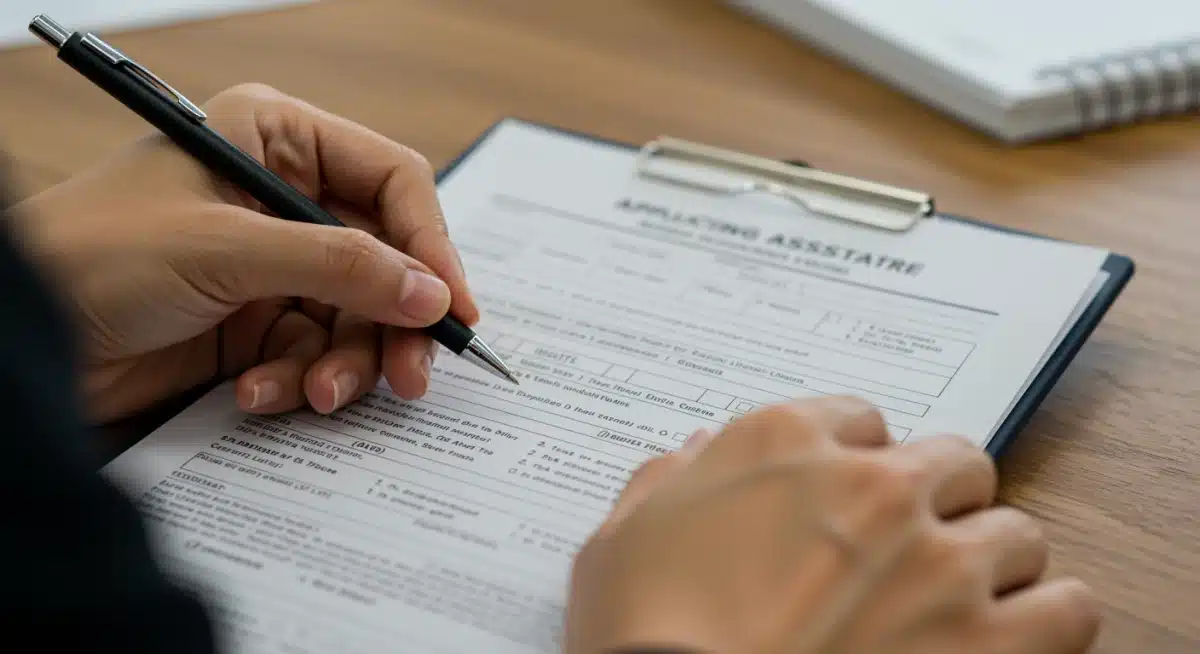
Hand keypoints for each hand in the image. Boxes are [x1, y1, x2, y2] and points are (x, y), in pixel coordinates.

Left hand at [14, 83, 476, 423]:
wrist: (21, 339)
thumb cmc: (92, 255)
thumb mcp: (226, 250)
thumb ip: (340, 267)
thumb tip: (432, 293)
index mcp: (276, 140)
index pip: (392, 182)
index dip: (431, 244)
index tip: (454, 307)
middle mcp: (282, 199)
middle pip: (386, 259)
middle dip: (394, 322)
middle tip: (412, 375)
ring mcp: (271, 265)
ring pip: (356, 317)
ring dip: (344, 364)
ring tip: (314, 394)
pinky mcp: (255, 323)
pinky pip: (314, 355)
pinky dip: (298, 381)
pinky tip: (260, 393)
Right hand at [566, 397, 1100, 653]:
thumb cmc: (642, 640)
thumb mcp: (617, 545)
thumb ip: (664, 483)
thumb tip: (690, 458)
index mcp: (784, 443)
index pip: (860, 419)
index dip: (855, 464)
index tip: (846, 504)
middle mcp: (874, 485)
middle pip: (952, 461)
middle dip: (935, 503)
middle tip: (906, 554)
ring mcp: (940, 562)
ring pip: (1016, 532)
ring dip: (989, 567)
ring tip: (956, 610)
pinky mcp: (993, 641)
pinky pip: (1070, 606)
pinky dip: (1046, 623)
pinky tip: (1008, 642)